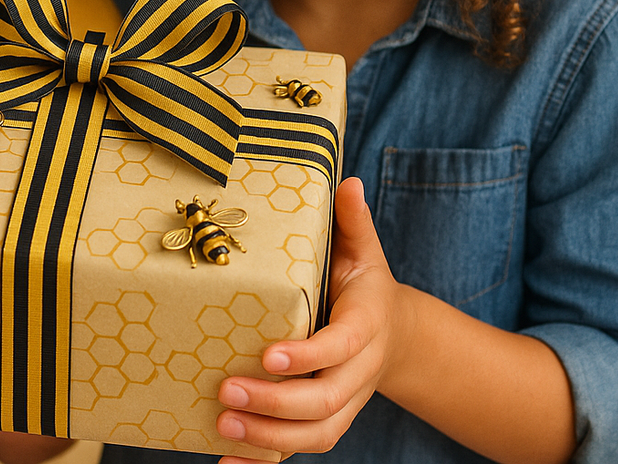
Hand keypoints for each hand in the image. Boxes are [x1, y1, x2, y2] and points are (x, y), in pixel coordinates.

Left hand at [212, 177, 409, 460]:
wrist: (394, 335)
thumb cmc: (363, 285)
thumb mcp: (363, 251)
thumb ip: (353, 222)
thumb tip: (348, 181)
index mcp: (366, 327)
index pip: (340, 346)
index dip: (308, 355)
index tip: (269, 354)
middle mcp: (357, 373)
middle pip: (323, 400)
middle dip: (275, 402)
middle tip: (226, 391)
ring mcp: (343, 403)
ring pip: (314, 433)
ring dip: (268, 438)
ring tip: (222, 425)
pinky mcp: (324, 421)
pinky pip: (299, 450)